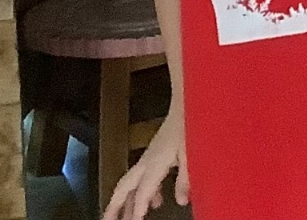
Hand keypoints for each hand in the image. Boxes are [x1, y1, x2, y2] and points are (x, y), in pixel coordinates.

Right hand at [103, 105, 188, 219]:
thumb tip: (180, 201)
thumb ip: (185, 179)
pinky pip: (144, 176)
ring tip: (126, 218)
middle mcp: (147, 160)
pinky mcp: (156, 151)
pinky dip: (146, 190)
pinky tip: (156, 200)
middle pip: (124, 187)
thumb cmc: (190, 123)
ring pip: (131, 182)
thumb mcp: (192, 153)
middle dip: (115, 205)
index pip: (142, 191)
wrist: (188, 99)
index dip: (137, 208)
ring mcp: (150, 155)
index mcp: (154, 162)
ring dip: (127, 200)